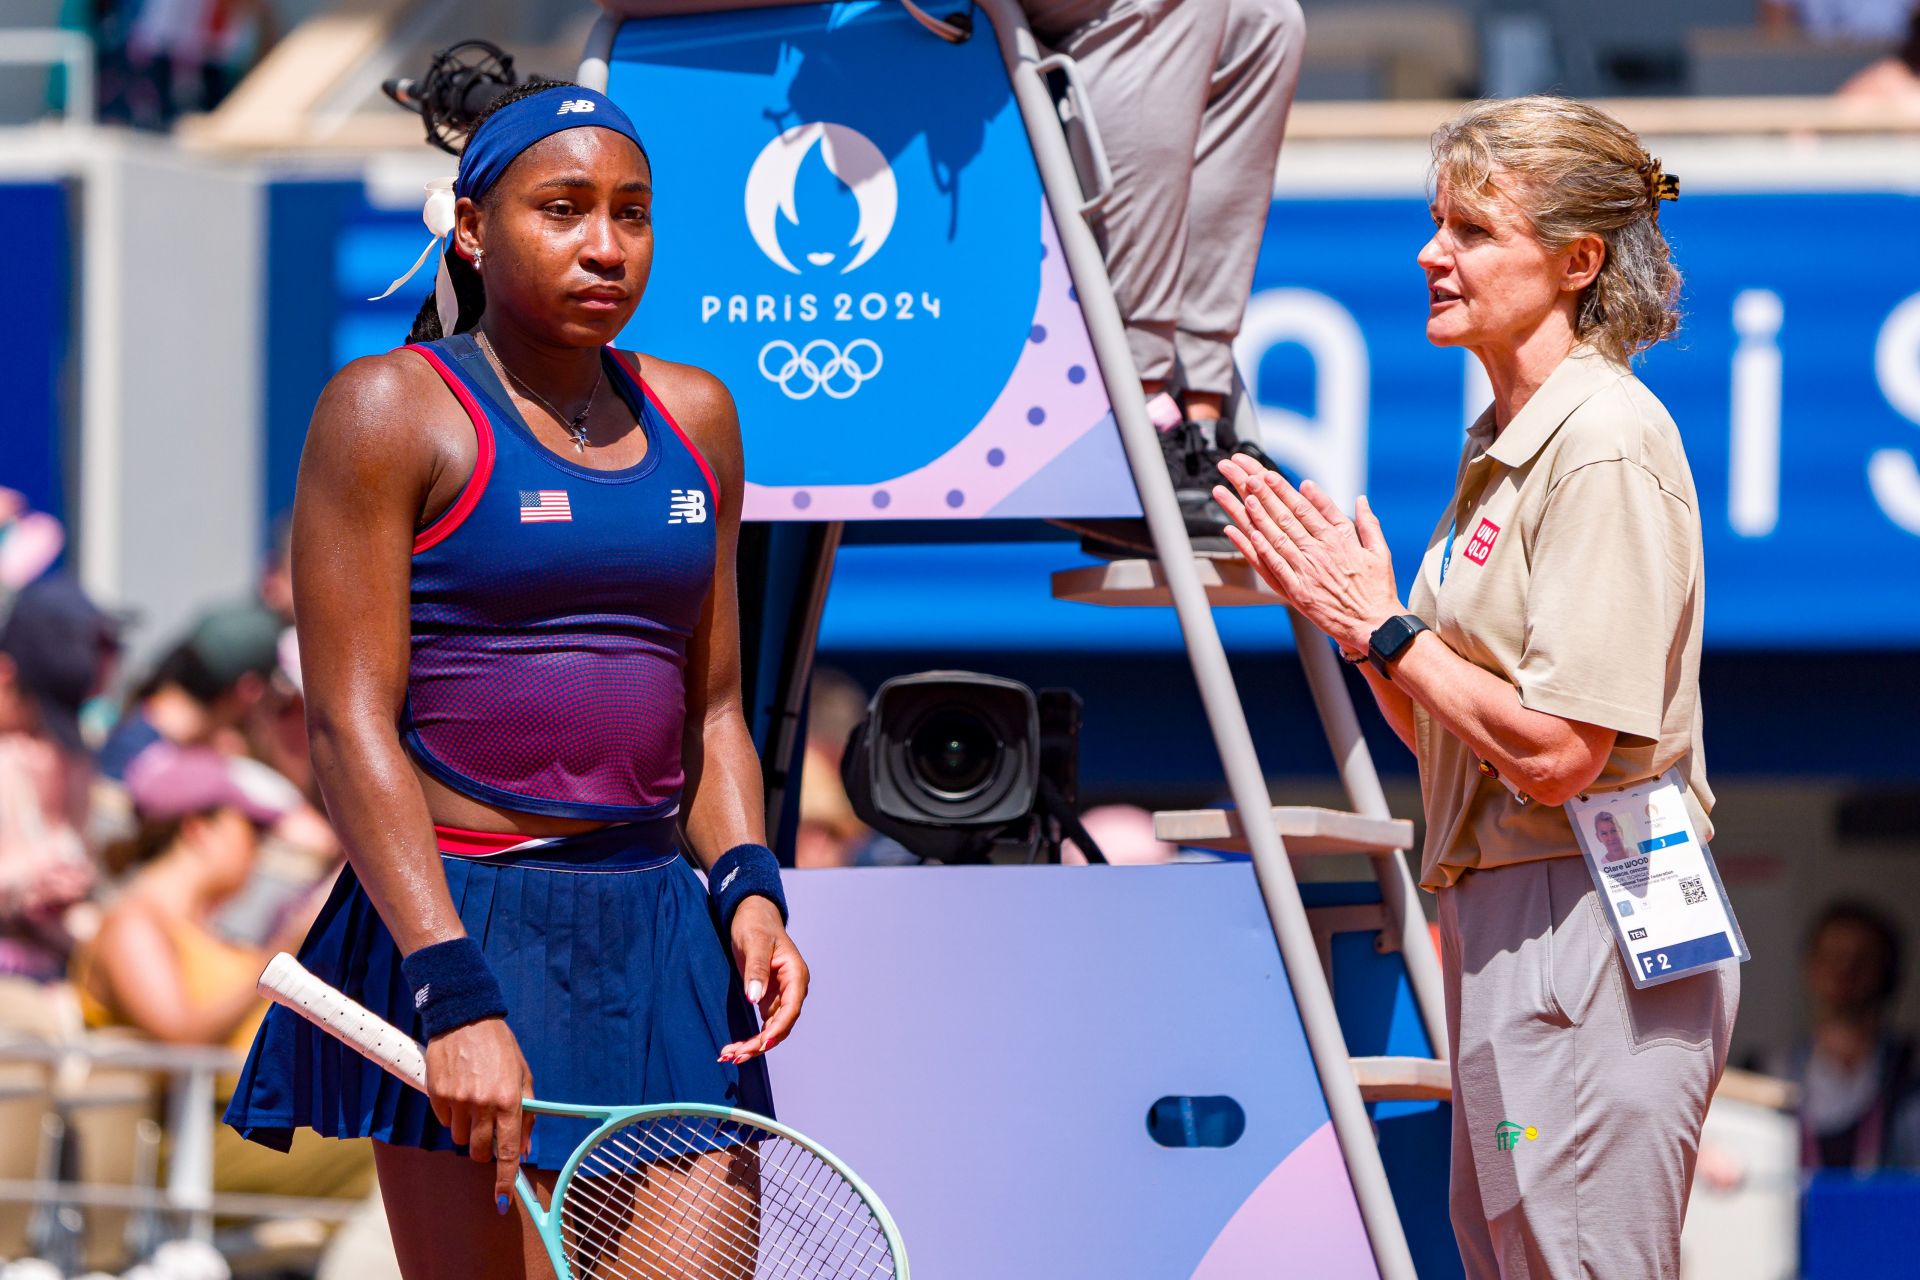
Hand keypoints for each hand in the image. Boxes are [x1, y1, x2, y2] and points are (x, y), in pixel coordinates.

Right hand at [424, 1017, 534, 1213]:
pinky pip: (444, 1121)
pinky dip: (451, 1113)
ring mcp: (458, 1101)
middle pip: (477, 1151)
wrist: (465, 1018)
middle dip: (482, 1148)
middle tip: (486, 1129)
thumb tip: (523, 1148)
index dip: (506, 1179)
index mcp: (509, 1099)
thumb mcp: (522, 1074)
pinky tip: (458, 1089)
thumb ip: (525, 1113)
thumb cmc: (499, 1047)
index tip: (503, 1199)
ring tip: (472, 1098)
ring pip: (459, 1137)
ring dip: (466, 1127)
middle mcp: (483, 1104)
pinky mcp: (437, 1095)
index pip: (508, 1151)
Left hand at [719, 897, 809, 1063]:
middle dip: (761, 1042)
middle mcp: (792, 989)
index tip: (762, 1042)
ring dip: (754, 1045)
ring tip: (731, 1056)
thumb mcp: (755, 943)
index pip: (791, 1008)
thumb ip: (756, 969)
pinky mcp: (768, 999)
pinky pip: (763, 1025)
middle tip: (737, 1055)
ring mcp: (781, 995)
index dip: (778, 1028)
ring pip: (772, 1029)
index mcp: (796, 974)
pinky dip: (751, 1038)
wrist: (751, 915)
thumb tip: (754, 998)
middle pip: (781, 1024)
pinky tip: (736, 1048)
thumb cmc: (755, 924)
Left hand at [1213, 455, 1402, 653]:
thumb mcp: (1380, 552)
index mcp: (1340, 539)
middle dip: (1268, 494)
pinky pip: (1275, 566)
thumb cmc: (1377, 590)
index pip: (1309, 508)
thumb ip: (1368, 524)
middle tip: (1249, 476)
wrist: (1375, 625)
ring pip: (1278, 536)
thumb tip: (1361, 499)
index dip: (1287, 490)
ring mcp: (1307, 570)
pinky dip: (1260, 548)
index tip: (1271, 475)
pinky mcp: (1298, 591)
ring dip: (1259, 515)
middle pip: (1289, 516)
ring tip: (1244, 496)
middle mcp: (1321, 551)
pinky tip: (1247, 533)